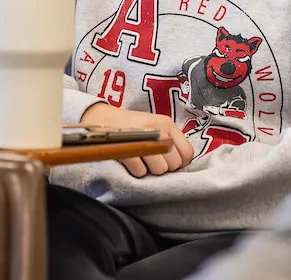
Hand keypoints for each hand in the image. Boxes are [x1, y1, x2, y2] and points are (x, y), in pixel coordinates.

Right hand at [80, 103, 194, 177]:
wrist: (103, 119)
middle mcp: (158, 128)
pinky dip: (136, 171)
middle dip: (163, 167)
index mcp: (167, 124)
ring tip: (141, 159)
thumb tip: (181, 164)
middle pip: (173, 164)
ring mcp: (143, 137)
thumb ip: (170, 140)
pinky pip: (141, 172)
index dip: (179, 162)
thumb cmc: (132, 126)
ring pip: (159, 170)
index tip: (167, 161)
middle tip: (151, 160)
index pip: (187, 153)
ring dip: (149, 170)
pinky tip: (131, 161)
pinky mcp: (128, 148)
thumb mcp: (155, 126)